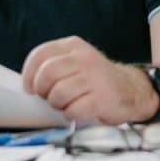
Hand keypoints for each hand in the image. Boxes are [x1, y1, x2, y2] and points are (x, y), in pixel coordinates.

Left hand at [21, 36, 156, 124]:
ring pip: (58, 93)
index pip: (40, 55)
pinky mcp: (102, 98)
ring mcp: (94, 77)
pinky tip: (78, 111)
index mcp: (72, 46)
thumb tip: (28, 85)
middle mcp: (83, 58)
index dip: (29, 74)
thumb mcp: (75, 63)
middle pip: (47, 74)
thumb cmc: (95, 80)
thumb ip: (54, 67)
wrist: (131, 89)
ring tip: (66, 104)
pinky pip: (74, 109)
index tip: (30, 88)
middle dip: (43, 91)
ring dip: (57, 104)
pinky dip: (71, 114)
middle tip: (49, 98)